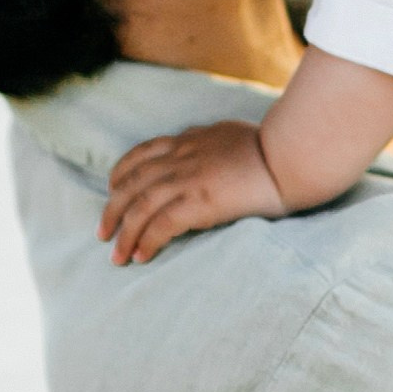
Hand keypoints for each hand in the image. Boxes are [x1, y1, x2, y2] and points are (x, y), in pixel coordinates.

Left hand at [101, 121, 285, 263]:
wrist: (289, 155)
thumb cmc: (270, 147)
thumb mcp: (228, 134)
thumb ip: (208, 142)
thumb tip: (205, 146)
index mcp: (186, 141)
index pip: (140, 155)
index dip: (121, 175)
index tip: (112, 191)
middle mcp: (179, 158)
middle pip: (130, 185)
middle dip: (111, 211)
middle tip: (103, 233)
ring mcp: (187, 180)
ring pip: (139, 208)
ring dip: (124, 235)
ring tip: (117, 257)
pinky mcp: (199, 202)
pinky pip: (161, 225)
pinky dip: (146, 242)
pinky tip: (141, 257)